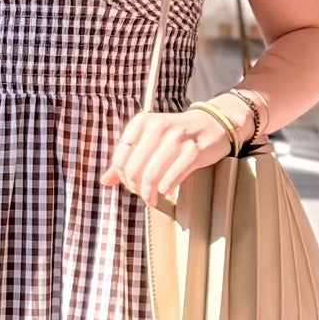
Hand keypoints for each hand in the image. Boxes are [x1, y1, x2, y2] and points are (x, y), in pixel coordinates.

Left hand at [99, 106, 234, 204]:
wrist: (213, 124)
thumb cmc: (178, 134)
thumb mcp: (150, 139)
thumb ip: (127, 158)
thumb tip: (105, 181)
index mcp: (143, 122)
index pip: (120, 156)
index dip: (121, 176)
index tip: (128, 183)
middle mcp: (158, 127)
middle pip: (134, 168)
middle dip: (135, 187)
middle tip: (141, 193)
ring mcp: (177, 139)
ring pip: (151, 176)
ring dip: (149, 193)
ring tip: (151, 197)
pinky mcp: (193, 151)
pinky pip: (171, 179)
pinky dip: (165, 189)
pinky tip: (166, 190)